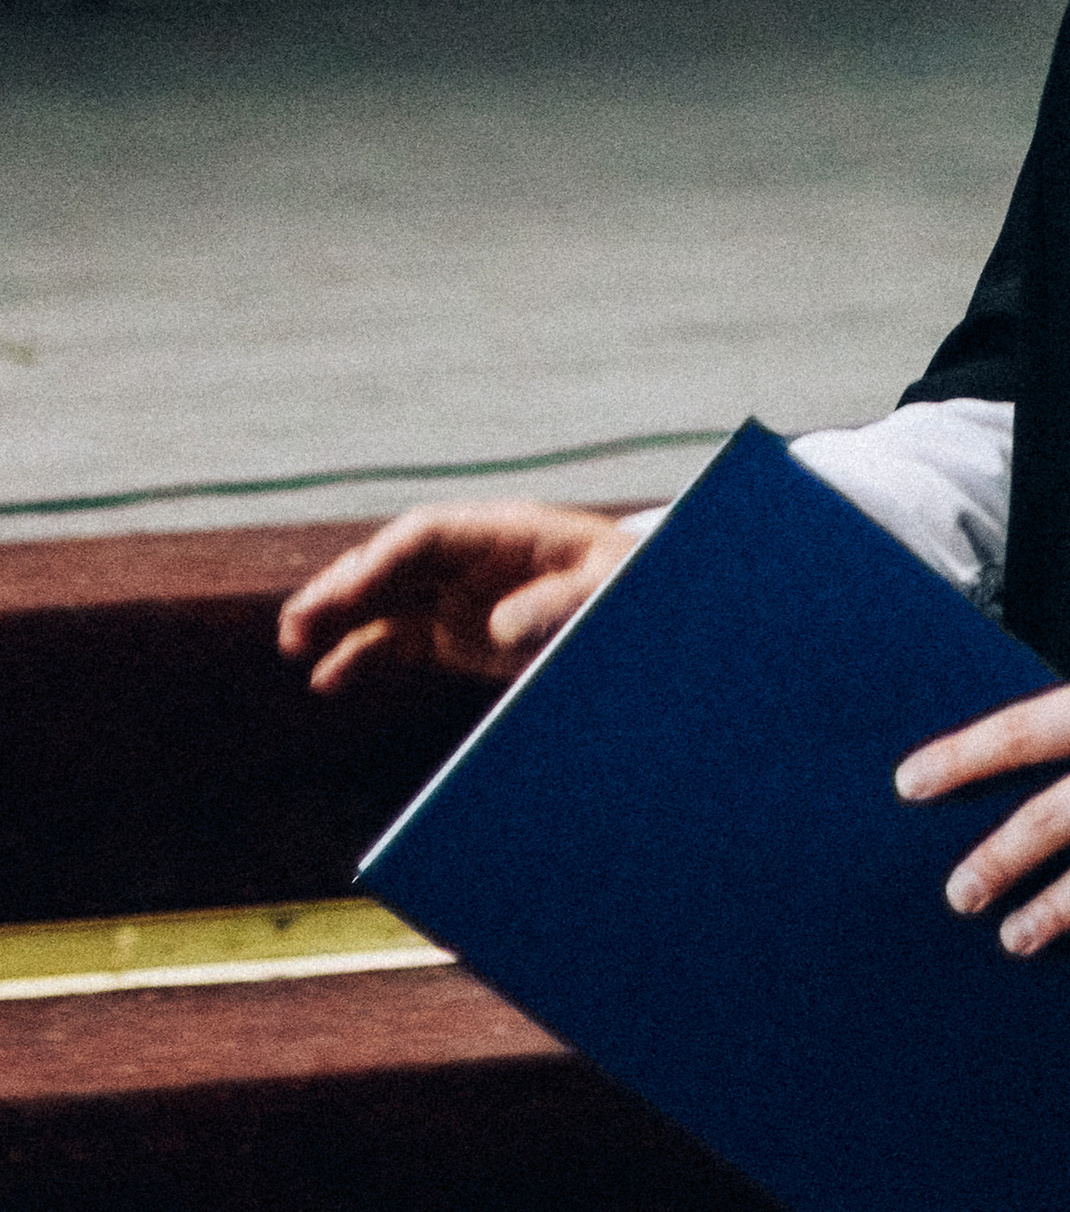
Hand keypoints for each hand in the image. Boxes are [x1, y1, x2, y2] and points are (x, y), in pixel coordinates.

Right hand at [277, 501, 629, 692]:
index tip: (349, 593)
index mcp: (503, 531)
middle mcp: (470, 559)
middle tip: (296, 619)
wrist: (637, 606)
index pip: (427, 534)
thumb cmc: (625, 585)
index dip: (384, 560)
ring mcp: (459, 595)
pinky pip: (396, 639)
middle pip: (392, 561)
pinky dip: (359, 656)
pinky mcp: (456, 634)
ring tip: (291, 643)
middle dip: (342, 586)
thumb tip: (499, 625)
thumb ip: (555, 604)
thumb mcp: (601, 591)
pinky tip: (326, 680)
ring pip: (383, 599)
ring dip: (336, 617)